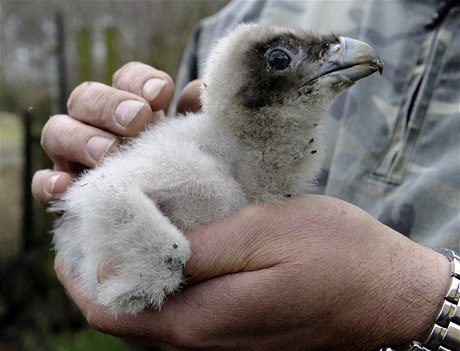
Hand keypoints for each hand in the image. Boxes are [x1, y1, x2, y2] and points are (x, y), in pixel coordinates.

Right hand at [31, 62, 202, 205]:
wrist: (169, 226)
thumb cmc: (181, 180)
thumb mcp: (192, 149)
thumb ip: (196, 120)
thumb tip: (198, 90)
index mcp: (133, 110)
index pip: (126, 79)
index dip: (139, 80)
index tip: (162, 94)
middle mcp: (99, 127)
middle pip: (85, 97)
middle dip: (109, 105)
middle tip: (136, 120)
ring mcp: (76, 159)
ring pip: (57, 131)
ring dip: (80, 137)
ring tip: (108, 152)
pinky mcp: (66, 195)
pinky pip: (42, 184)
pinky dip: (49, 183)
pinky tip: (67, 186)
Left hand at [55, 195, 449, 350]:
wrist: (386, 296)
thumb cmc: (334, 257)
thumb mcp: (262, 234)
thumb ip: (193, 250)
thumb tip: (131, 252)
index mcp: (199, 322)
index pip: (108, 308)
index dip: (80, 271)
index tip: (73, 230)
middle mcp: (200, 343)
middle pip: (123, 314)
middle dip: (100, 269)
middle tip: (99, 220)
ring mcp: (219, 342)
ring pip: (149, 313)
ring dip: (130, 273)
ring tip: (130, 226)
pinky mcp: (236, 332)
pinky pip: (179, 311)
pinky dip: (162, 281)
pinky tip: (173, 247)